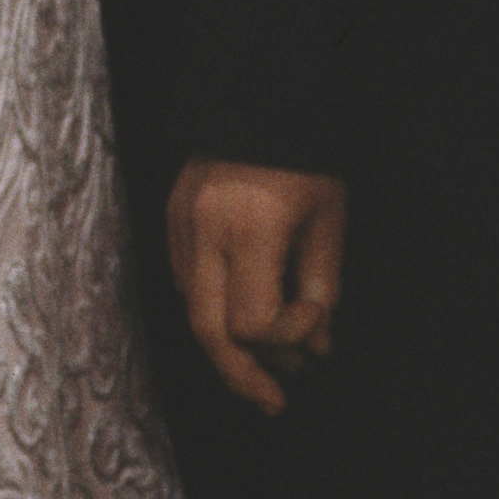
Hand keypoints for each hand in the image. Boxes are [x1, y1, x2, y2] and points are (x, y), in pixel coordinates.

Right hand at [168, 160, 345, 413]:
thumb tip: (317, 350)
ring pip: (192, 309)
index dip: (289, 335)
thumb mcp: (328, 222)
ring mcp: (179, 223)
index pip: (252, 322)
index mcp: (248, 231)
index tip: (318, 317)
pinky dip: (214, 306)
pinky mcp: (171, 216)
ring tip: (265, 361)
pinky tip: (241, 309)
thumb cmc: (305, 159)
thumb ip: (322, 289)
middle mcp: (204, 232)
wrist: (256, 95)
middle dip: (240, 374)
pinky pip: (187, 280)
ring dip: (228, 342)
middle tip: (272, 402)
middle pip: (207, 331)